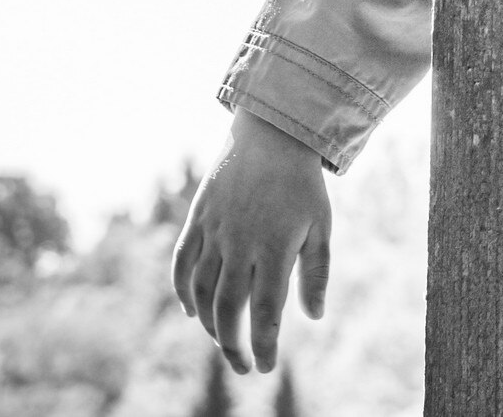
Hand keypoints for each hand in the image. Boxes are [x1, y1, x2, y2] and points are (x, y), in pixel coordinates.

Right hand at [171, 107, 332, 373]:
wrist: (271, 135)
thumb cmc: (301, 185)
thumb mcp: (321, 226)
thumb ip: (316, 272)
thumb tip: (314, 316)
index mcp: (274, 246)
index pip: (264, 311)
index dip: (262, 345)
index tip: (265, 367)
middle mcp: (240, 242)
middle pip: (227, 308)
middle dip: (232, 345)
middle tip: (243, 366)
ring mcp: (214, 230)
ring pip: (201, 291)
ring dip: (209, 324)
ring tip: (224, 341)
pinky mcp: (197, 219)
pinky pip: (182, 264)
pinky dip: (182, 292)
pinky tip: (193, 312)